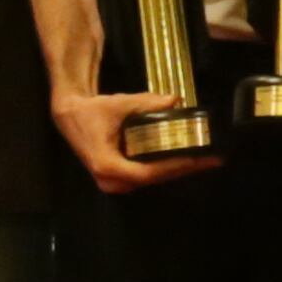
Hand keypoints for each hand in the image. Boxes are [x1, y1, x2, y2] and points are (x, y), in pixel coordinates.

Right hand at [49, 86, 214, 195]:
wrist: (70, 116)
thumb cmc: (91, 111)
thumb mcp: (119, 104)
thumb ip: (146, 103)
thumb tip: (176, 99)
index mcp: (108, 166)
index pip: (149, 172)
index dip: (175, 166)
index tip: (198, 159)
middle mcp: (111, 181)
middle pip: (154, 179)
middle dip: (183, 168)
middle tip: (210, 160)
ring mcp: (114, 183)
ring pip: (152, 179)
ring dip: (177, 170)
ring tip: (204, 161)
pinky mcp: (118, 179)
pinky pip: (146, 175)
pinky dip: (166, 168)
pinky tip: (185, 159)